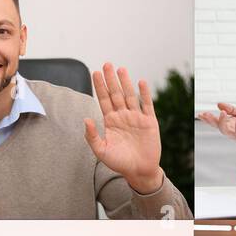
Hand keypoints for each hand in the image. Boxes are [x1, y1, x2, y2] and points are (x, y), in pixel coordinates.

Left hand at [84, 63, 163, 190]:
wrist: (138, 171)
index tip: (95, 73)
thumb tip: (86, 119)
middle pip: (116, 94)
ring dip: (125, 82)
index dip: (99, 86)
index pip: (103, 100)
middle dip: (111, 80)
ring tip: (120, 69)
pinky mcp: (149, 121)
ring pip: (130, 96)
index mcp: (111, 121)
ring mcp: (136, 117)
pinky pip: (147, 105)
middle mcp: (123, 116)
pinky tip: (140, 82)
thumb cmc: (119, 162)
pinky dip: (144, 94)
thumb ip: (92, 136)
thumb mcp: (101, 151)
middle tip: (106, 64)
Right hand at [196, 102, 235, 147]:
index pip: (215, 122)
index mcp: (228, 124)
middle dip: (210, 121)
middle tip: (204, 114)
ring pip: (225, 130)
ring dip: (222, 121)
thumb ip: (231, 109)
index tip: (199, 114)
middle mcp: (229, 130)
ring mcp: (235, 134)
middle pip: (217, 126)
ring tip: (222, 112)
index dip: (207, 118)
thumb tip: (218, 104)